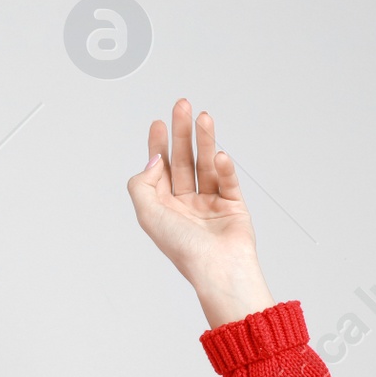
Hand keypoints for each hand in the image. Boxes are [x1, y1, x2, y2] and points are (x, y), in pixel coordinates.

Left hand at [126, 99, 275, 328]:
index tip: (159, 122)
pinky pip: (227, 180)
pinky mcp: (233, 206)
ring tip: (204, 117)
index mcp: (163, 207)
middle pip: (182, 160)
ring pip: (205, 165)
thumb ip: (142, 184)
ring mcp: (210, 203)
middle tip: (182, 105)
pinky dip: (224, 167)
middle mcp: (185, 203)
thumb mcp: (147, 215)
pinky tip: (220, 156)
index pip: (159, 168)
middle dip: (182, 133)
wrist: (217, 270)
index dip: (158, 144)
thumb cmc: (182, 248)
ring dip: (205, 140)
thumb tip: (153, 160)